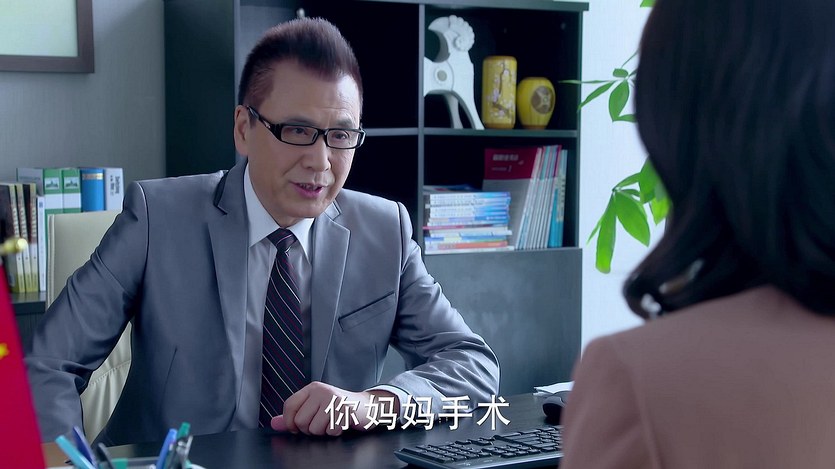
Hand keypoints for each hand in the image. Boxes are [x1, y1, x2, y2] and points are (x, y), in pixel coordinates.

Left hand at [270, 381, 398, 435]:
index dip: (290, 422)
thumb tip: (273, 423)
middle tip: (322, 422)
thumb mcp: (314, 408)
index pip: (289, 406)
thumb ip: (293, 415)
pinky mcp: (345, 409)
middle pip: (300, 421)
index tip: (297, 427)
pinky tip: (341, 424)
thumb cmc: (339, 408)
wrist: (367, 406)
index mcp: (312, 389)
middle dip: (310, 429)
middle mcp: (322, 391)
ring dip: (324, 431)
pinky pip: (330, 431)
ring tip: (332, 422)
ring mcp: (334, 399)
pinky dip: (335, 432)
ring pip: (314, 428)